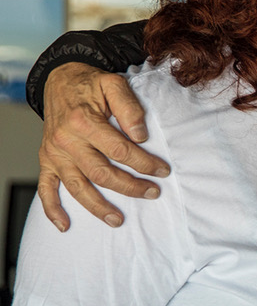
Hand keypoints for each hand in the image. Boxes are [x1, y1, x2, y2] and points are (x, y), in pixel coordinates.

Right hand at [37, 63, 168, 230]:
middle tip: (153, 192)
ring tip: (118, 220)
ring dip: (98, 206)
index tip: (163, 170)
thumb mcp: (114, 85)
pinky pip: (45, 188)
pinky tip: (65, 225)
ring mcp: (55, 153)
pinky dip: (52, 209)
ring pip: (77, 187)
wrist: (59, 80)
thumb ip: (129, 108)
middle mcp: (66, 141)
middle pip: (102, 173)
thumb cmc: (91, 85)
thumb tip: (141, 136)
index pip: (121, 150)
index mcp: (84, 121)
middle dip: (130, 186)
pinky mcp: (46, 160)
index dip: (145, 163)